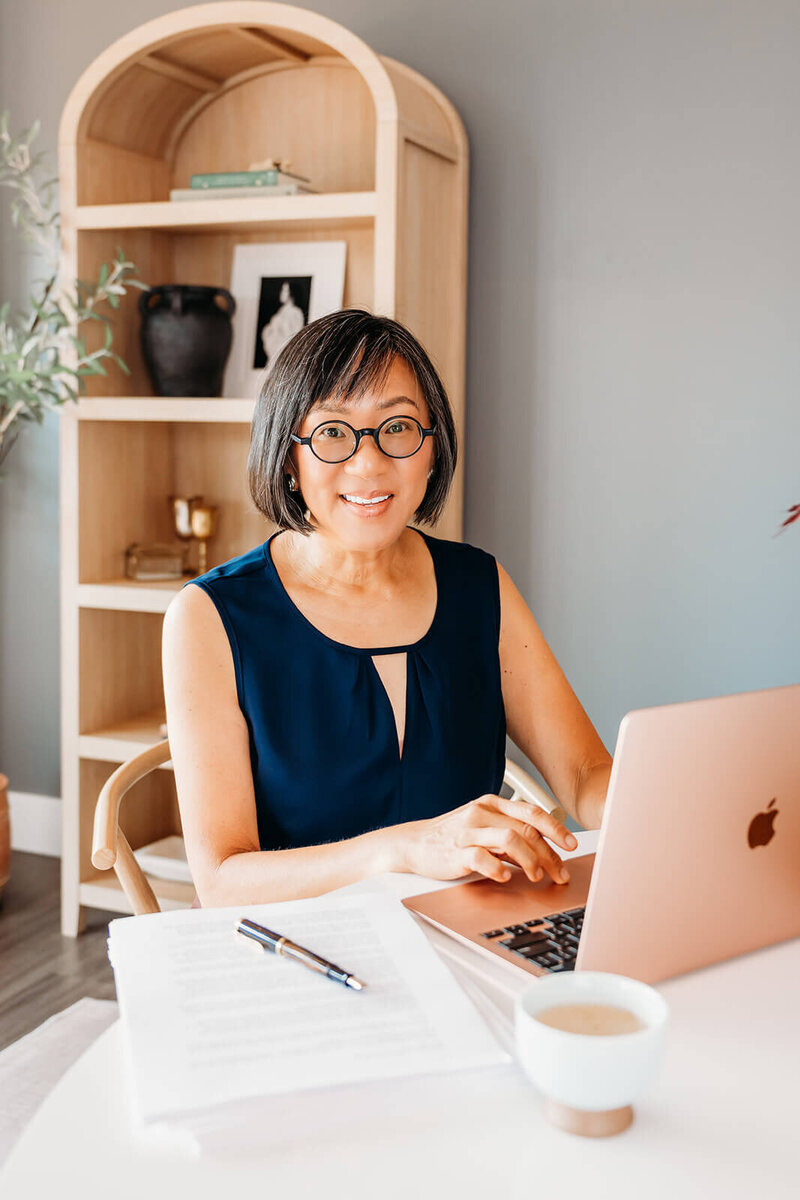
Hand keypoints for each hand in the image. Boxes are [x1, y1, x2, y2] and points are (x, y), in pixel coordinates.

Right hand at [392, 793, 578, 884]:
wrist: (414, 843)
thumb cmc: (453, 837)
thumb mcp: (484, 828)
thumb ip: (511, 835)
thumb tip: (544, 852)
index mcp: (492, 804)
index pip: (531, 812)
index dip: (556, 828)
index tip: (572, 844)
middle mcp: (482, 813)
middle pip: (526, 829)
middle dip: (549, 854)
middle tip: (560, 873)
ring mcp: (468, 831)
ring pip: (510, 840)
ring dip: (530, 861)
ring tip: (535, 876)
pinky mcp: (456, 851)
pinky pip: (482, 858)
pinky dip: (498, 869)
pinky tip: (505, 877)